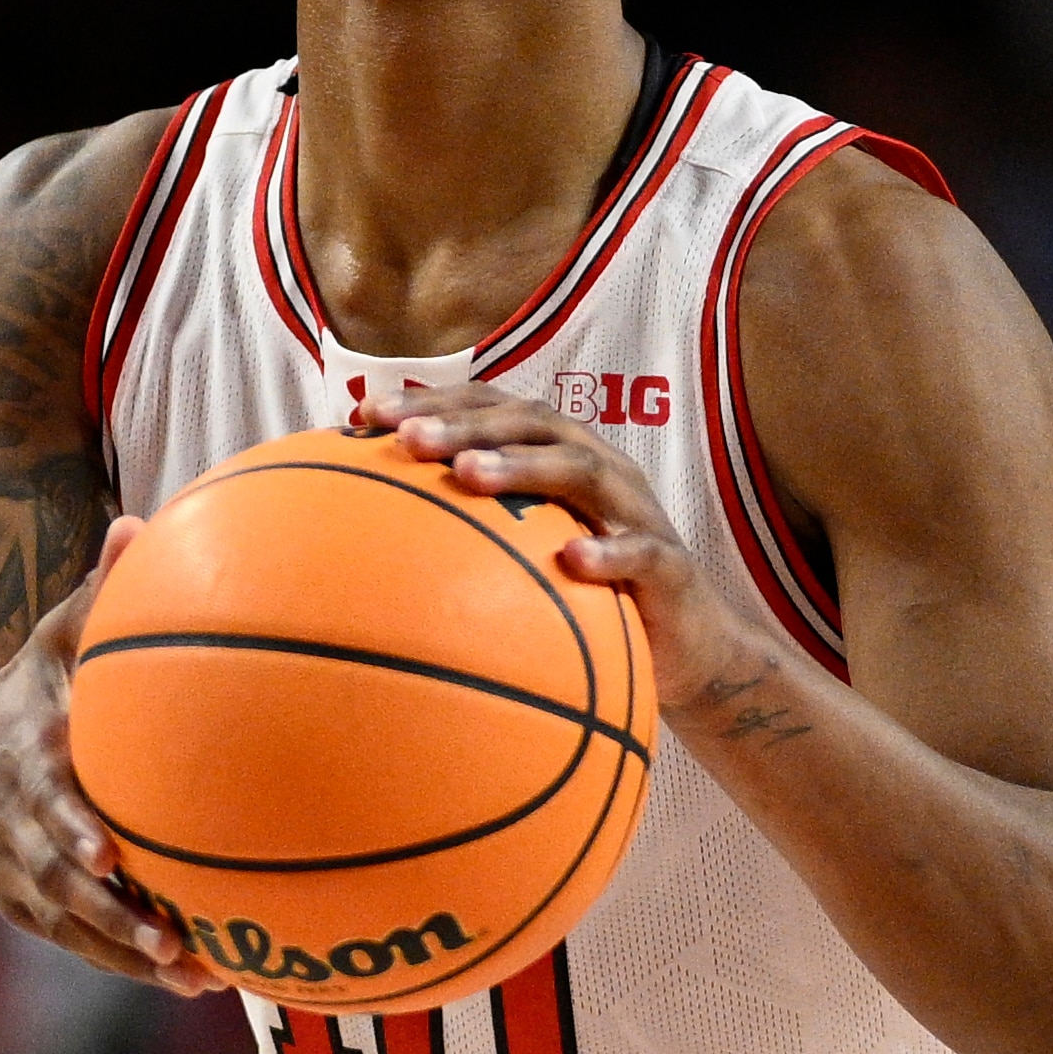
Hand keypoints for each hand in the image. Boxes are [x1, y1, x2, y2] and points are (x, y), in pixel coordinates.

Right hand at [0, 517, 218, 994]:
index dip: (73, 828)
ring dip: (133, 952)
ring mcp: (25, 876)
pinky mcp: (33, 910)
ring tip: (195, 974)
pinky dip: (130, 963)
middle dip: (115, 916)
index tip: (107, 854)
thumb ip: (93, 595)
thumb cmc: (11, 705)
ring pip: (80, 925)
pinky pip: (85, 943)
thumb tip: (139, 523)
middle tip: (172, 938)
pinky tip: (191, 978)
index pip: (48, 800)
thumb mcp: (42, 647)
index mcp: (30, 764)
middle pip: (66, 881)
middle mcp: (24, 829)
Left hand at [375, 381, 779, 725]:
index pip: (494, 409)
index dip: (434, 403)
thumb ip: (467, 534)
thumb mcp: (525, 557)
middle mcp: (600, 469)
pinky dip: (607, 553)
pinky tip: (570, 561)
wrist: (688, 650)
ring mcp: (636, 513)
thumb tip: (364, 544)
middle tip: (407, 438)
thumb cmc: (590, 598)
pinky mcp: (668, 565)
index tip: (364, 416)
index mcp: (560, 456)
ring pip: (582, 471)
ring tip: (467, 475)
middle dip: (467, 424)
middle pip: (532, 423)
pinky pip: (640, 553)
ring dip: (522, 467)